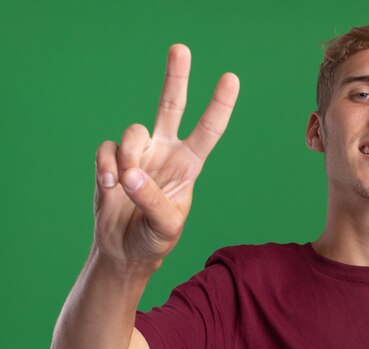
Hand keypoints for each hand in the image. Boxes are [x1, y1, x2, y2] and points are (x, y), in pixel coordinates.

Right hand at [93, 44, 238, 270]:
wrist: (125, 250)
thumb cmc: (155, 238)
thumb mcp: (166, 227)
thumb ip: (154, 201)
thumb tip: (131, 174)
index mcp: (189, 165)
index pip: (208, 130)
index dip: (219, 105)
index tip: (231, 78)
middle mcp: (165, 152)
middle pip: (171, 105)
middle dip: (176, 77)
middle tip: (181, 48)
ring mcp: (138, 154)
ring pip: (134, 130)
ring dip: (129, 155)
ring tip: (125, 183)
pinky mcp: (112, 160)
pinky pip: (107, 147)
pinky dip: (106, 164)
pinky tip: (109, 185)